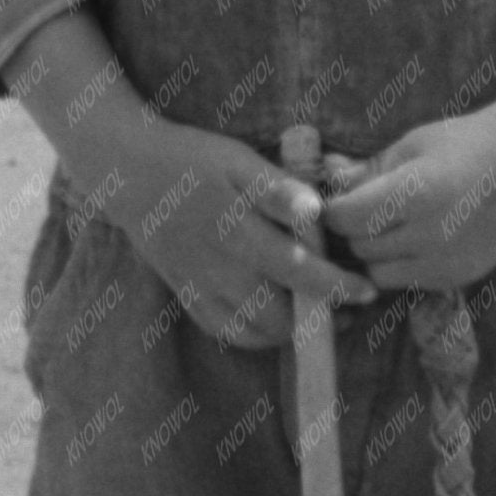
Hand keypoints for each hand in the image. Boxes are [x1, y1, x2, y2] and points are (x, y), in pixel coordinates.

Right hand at [116, 119, 377, 347]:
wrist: (128, 173)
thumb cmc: (192, 159)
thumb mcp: (237, 159)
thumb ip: (276, 188)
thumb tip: (316, 210)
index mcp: (234, 231)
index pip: (295, 270)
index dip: (335, 287)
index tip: (367, 292)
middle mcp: (216, 268)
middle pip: (276, 315)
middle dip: (319, 318)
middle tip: (349, 307)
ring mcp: (199, 287)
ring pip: (252, 331)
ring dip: (292, 331)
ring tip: (319, 313)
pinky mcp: (187, 295)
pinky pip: (226, 331)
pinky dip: (257, 336)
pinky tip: (278, 321)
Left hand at [319, 105, 495, 291]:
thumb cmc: (464, 143)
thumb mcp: (411, 146)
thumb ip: (367, 170)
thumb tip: (328, 181)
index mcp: (414, 193)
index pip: (346, 218)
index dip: (333, 210)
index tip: (335, 201)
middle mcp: (430, 234)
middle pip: (359, 246)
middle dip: (354, 230)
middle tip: (362, 211)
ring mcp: (446, 261)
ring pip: (378, 272)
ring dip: (375, 252)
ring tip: (388, 226)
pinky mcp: (458, 277)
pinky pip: (408, 281)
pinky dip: (402, 265)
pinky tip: (416, 239)